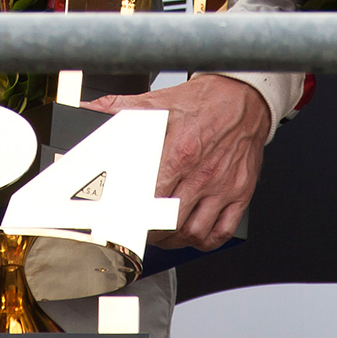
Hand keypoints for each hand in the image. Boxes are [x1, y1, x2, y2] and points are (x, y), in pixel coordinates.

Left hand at [82, 74, 270, 250]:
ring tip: (164, 234)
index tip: (125, 216)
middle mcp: (203, 173)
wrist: (243, 97)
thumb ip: (122, 107)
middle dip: (152, 231)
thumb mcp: (160, 101)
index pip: (153, 196)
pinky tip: (193, 234)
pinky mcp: (240, 193)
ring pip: (196, 231)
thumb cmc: (204, 101)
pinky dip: (206, 240)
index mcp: (180, 152)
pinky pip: (223, 230)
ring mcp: (223, 186)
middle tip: (141, 228)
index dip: (136, 212)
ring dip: (176, 239)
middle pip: (172, 221)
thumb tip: (93, 108)